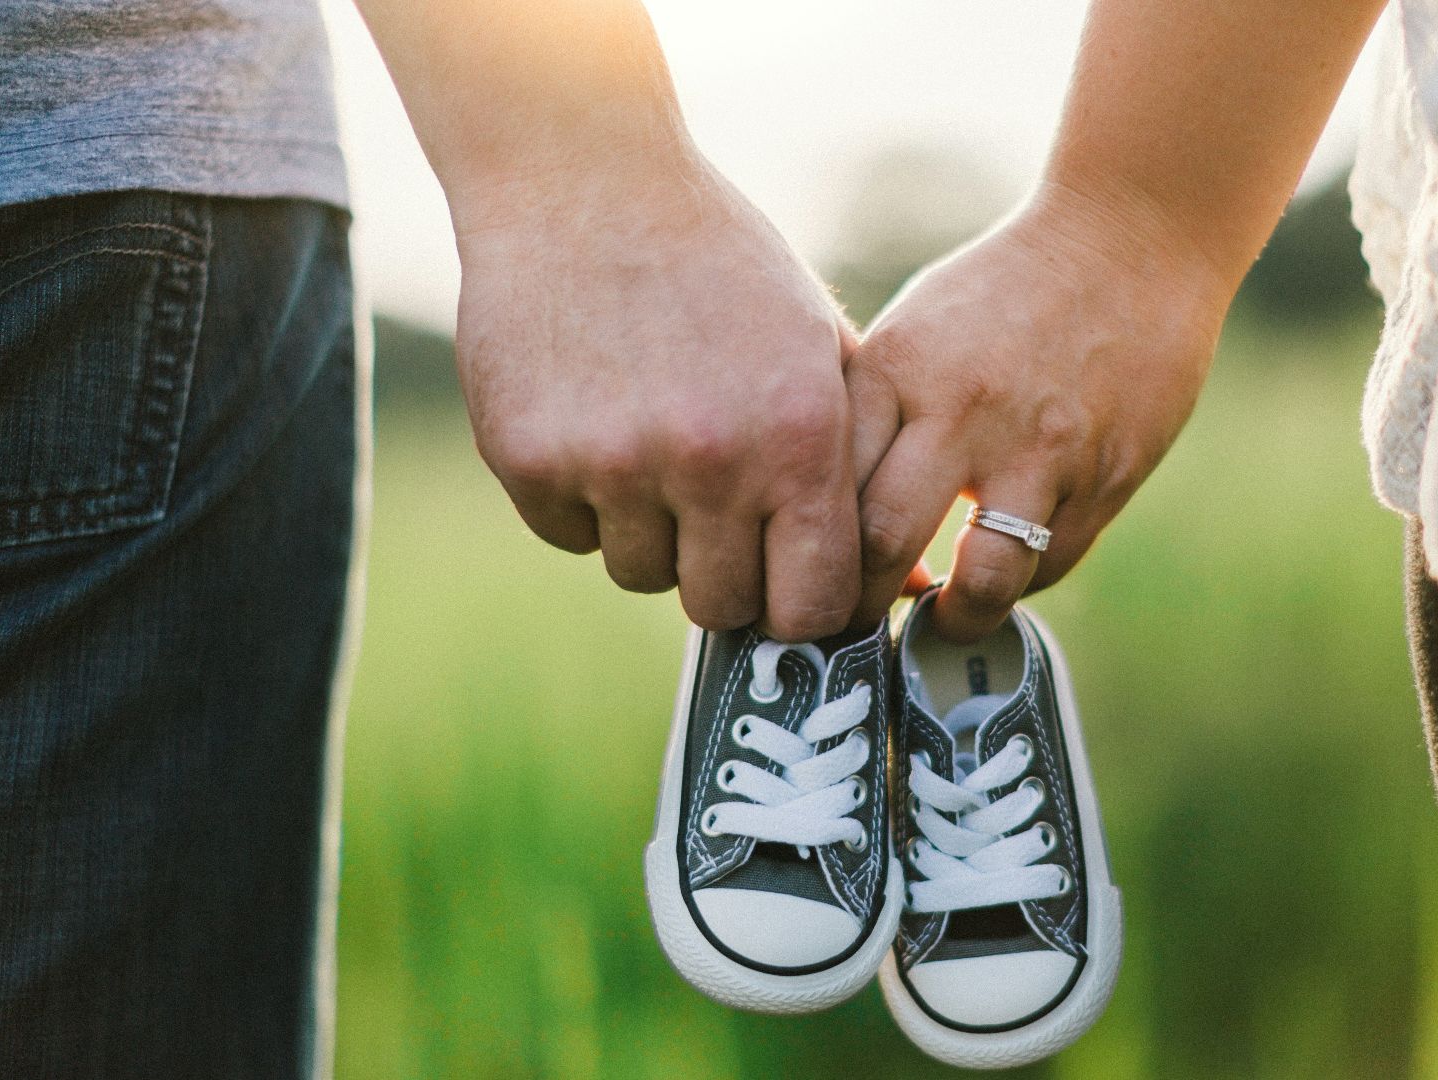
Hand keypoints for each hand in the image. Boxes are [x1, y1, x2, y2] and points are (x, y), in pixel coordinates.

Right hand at [451, 150, 862, 640]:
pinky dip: (582, 499)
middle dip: (722, 572)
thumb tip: (907, 589)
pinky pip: (568, 534)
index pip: (812, 605)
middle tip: (713, 508)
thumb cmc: (723, 268)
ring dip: (649, 530)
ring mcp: (613, 464)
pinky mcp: (530, 459)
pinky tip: (595, 418)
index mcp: (798, 437)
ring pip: (640, 572)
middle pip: (719, 605)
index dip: (800, 606)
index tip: (785, 582)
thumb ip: (861, 467)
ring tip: (652, 439)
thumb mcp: (818, 347)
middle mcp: (710, 460)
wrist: (586, 182)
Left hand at [846, 181, 1225, 639]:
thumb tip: (815, 513)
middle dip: (859, 607)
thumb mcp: (915, 331)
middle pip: (882, 545)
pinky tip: (1000, 572)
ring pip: (982, 580)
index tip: (803, 581)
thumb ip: (871, 414)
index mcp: (898, 369)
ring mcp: (1041, 449)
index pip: (826, 488)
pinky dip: (1017, 584)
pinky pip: (1048, 564)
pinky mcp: (1105, 475)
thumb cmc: (1003, 290)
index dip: (806, 554)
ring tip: (940, 620)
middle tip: (856, 625)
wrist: (1132, 241)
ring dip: (953, 619)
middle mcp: (963, 410)